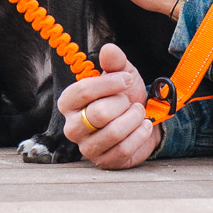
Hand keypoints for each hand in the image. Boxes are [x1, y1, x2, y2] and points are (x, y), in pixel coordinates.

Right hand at [58, 43, 157, 168]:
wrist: (141, 120)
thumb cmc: (124, 96)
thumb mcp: (121, 74)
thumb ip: (114, 61)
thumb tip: (108, 49)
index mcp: (68, 102)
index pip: (83, 91)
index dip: (109, 83)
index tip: (126, 79)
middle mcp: (71, 127)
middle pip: (99, 114)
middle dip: (123, 104)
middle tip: (129, 101)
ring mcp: (86, 148)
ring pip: (113, 133)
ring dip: (133, 119)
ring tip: (138, 112)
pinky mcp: (104, 162)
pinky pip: (124, 149)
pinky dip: (140, 134)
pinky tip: (144, 126)